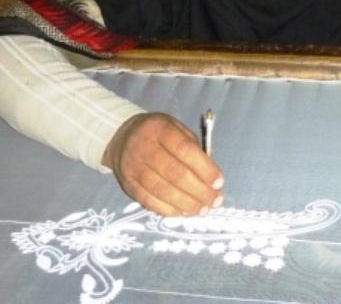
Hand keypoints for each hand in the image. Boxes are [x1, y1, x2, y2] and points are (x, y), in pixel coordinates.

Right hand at [102, 112, 223, 216]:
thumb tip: (210, 177)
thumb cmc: (159, 134)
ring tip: (203, 210)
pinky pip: (149, 201)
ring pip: (162, 190)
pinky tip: (184, 212)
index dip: (203, 167)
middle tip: (215, 201)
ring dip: (186, 203)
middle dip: (198, 190)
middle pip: (174, 173)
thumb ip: (193, 148)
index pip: (184, 149)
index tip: (219, 182)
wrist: (122, 137)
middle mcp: (143, 147)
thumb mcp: (177, 129)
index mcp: (159, 128)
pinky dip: (169, 209)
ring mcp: (133, 167)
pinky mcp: (127, 184)